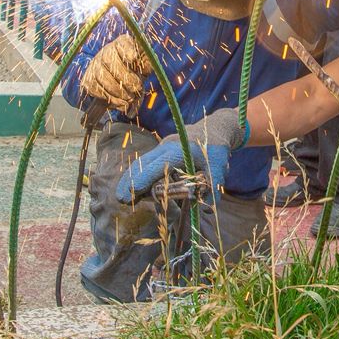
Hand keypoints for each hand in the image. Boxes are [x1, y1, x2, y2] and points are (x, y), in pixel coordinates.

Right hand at [79, 33, 153, 115]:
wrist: (115, 85)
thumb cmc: (133, 72)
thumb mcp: (143, 66)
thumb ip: (146, 65)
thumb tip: (145, 66)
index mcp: (122, 44)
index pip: (122, 42)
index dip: (127, 49)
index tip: (134, 57)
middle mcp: (105, 51)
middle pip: (108, 59)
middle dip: (124, 77)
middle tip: (136, 88)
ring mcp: (94, 65)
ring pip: (101, 76)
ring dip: (117, 90)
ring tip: (129, 98)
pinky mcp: (88, 80)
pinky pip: (95, 89)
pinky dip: (109, 98)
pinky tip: (119, 101)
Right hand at [116, 107, 247, 203]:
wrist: (215, 129)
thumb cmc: (216, 150)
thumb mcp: (218, 169)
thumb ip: (212, 189)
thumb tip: (205, 210)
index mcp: (179, 150)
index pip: (156, 166)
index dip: (142, 180)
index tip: (130, 193)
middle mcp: (167, 147)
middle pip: (143, 163)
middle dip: (130, 181)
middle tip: (120, 199)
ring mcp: (163, 147)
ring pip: (142, 162)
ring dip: (132, 178)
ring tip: (122, 196)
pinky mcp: (162, 150)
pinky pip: (147, 162)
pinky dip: (139, 174)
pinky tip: (134, 188)